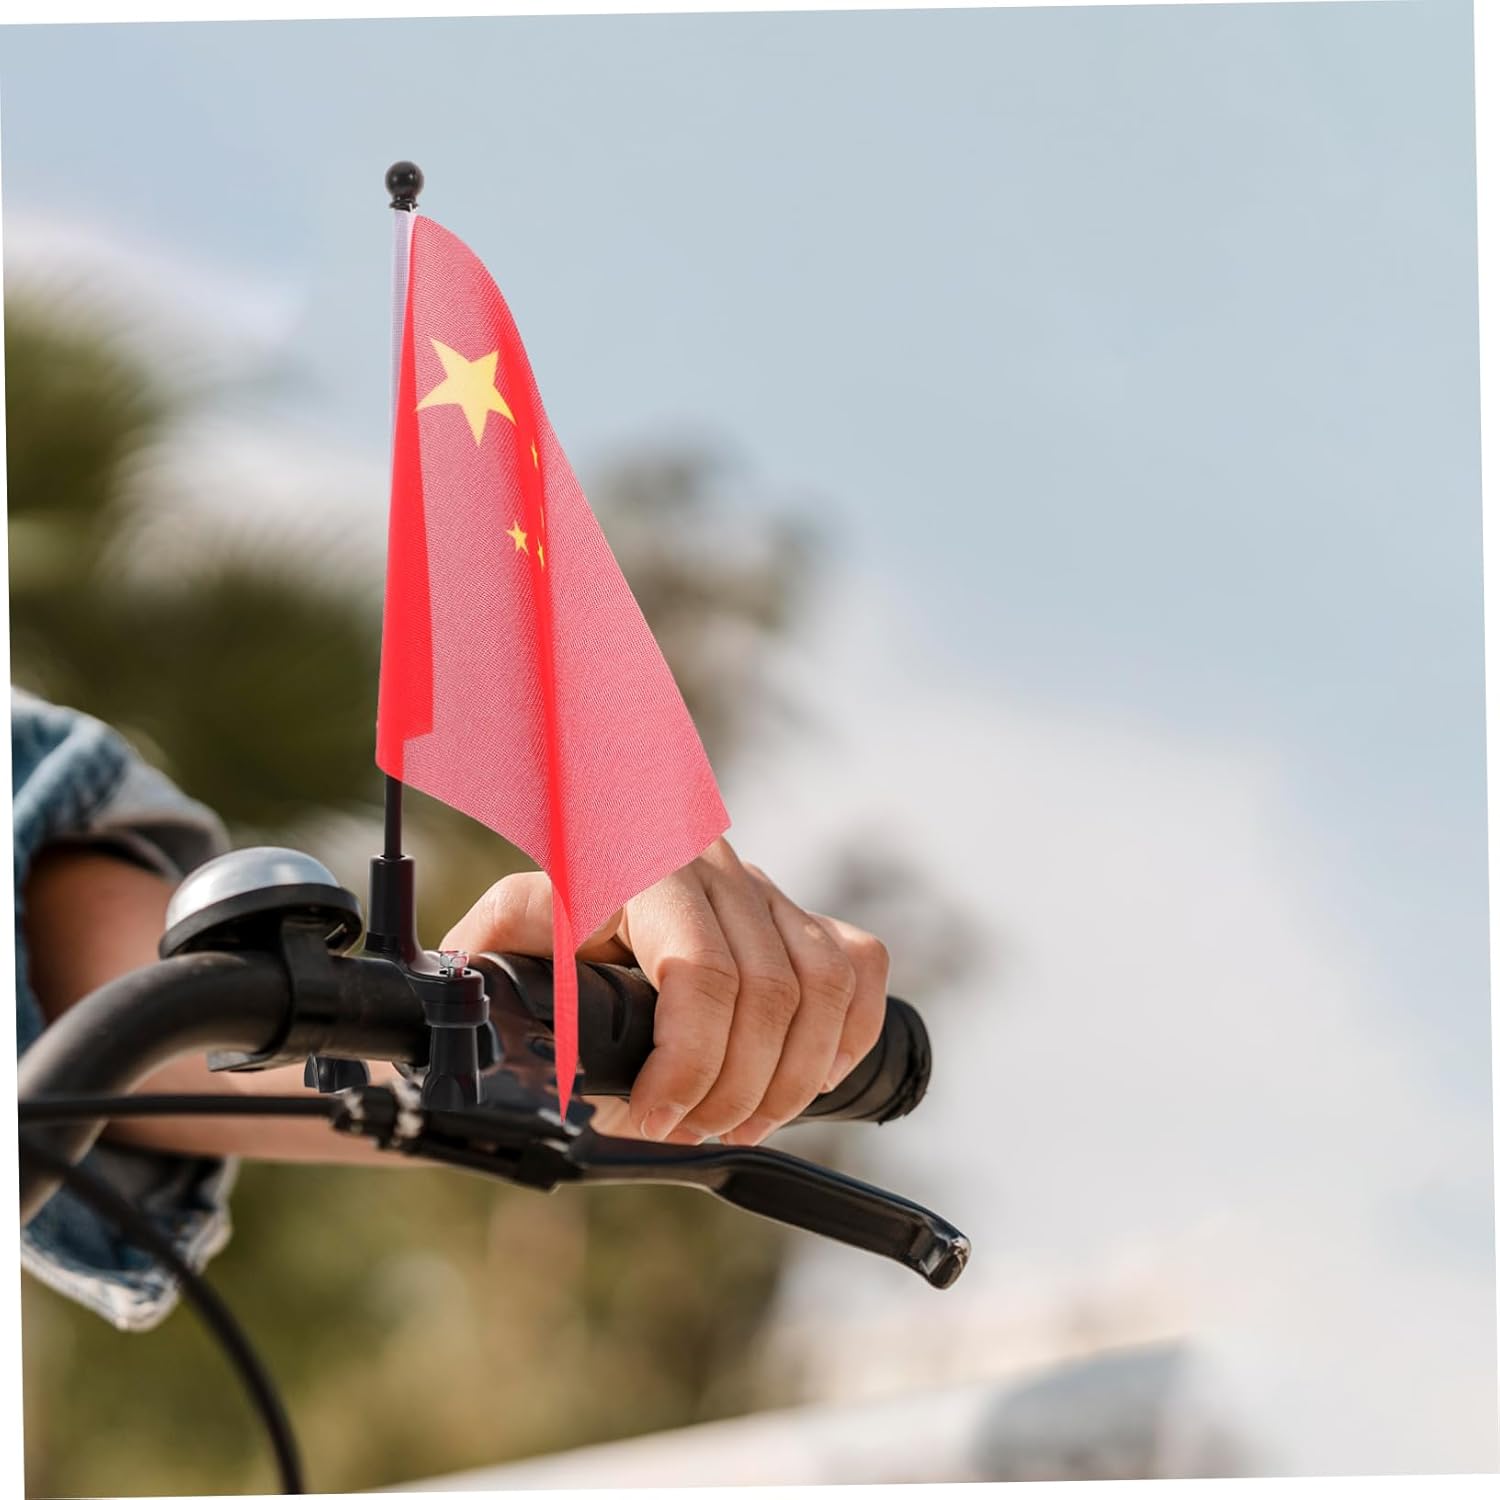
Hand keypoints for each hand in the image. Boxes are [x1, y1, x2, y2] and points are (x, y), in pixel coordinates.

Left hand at [441, 837, 889, 1145]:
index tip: (648, 1119)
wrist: (601, 842)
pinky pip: (857, 968)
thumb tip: (469, 1030)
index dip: (686, 1065)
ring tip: (740, 1123)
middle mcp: (714, 869)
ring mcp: (767, 888)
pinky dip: (845, 1037)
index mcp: (641, 866)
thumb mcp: (510, 929)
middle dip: (734, 1090)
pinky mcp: (804, 910)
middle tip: (688, 1133)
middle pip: (769, 994)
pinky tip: (802, 1078)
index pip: (701, 972)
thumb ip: (490, 968)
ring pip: (822, 988)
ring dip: (791, 1079)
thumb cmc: (551, 906)